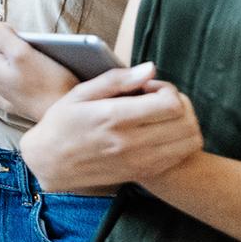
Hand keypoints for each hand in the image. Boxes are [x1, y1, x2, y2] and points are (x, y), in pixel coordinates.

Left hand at [0, 23, 81, 122]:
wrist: (65, 116)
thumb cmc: (47, 84)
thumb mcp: (22, 53)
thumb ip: (3, 35)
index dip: (12, 31)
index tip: (25, 42)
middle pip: (3, 44)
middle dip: (18, 43)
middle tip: (36, 53)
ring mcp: (4, 85)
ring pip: (14, 56)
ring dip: (28, 55)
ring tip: (44, 63)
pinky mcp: (18, 91)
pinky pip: (23, 70)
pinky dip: (33, 67)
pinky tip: (46, 74)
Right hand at [19, 64, 202, 189]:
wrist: (50, 163)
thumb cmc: (62, 123)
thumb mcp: (80, 94)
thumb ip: (117, 80)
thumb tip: (150, 69)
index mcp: (114, 117)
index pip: (170, 103)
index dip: (166, 89)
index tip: (149, 88)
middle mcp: (130, 142)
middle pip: (186, 121)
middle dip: (180, 104)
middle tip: (159, 100)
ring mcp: (139, 161)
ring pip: (190, 140)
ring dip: (184, 123)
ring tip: (162, 117)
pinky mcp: (142, 172)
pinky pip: (180, 156)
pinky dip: (180, 141)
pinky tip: (159, 133)